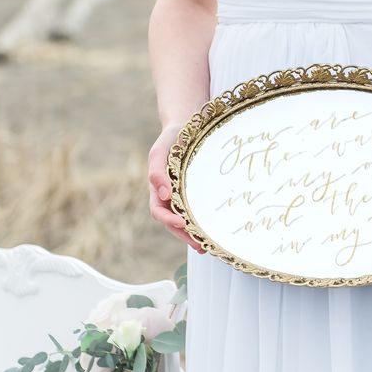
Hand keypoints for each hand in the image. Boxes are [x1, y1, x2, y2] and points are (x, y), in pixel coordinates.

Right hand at [148, 123, 205, 252]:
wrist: (186, 125)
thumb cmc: (170, 139)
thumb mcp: (159, 151)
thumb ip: (156, 171)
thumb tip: (163, 195)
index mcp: (157, 189)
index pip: (159, 212)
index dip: (169, 221)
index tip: (183, 224)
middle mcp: (168, 196)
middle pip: (173, 223)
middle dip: (185, 236)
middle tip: (201, 246)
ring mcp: (182, 195)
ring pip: (185, 220)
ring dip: (194, 234)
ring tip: (208, 245)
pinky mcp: (195, 193)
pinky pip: (196, 211)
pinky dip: (202, 222)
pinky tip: (215, 229)